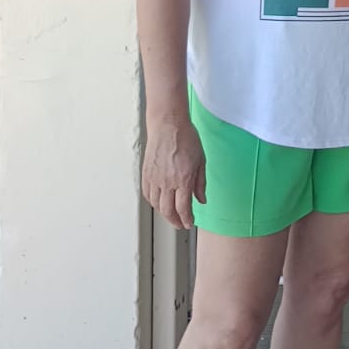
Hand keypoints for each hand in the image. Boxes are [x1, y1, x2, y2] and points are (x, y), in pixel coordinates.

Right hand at [142, 114, 206, 228]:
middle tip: (180, 224)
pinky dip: (153, 202)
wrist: (168, 125)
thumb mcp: (201, 161)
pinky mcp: (146, 173)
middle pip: (168, 210)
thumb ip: (200, 183)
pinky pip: (148, 194)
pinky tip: (159, 203)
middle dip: (175, 221)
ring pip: (156, 205)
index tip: (189, 223)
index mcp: (183, 179)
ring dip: (164, 214)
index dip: (187, 219)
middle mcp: (167, 181)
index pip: (183, 208)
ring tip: (171, 215)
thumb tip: (201, 200)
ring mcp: (155, 178)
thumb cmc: (186, 138)